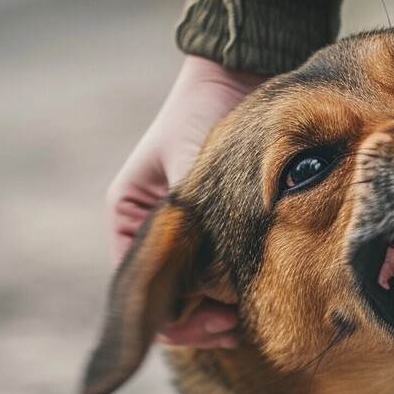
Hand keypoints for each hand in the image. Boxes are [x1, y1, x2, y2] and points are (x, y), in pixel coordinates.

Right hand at [107, 55, 262, 348]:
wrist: (240, 68)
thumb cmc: (205, 112)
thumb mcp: (191, 167)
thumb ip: (193, 220)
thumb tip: (205, 280)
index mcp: (130, 219)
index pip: (143, 294)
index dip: (181, 322)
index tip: (222, 322)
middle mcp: (155, 231)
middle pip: (171, 298)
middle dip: (203, 318)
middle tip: (242, 324)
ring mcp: (189, 228)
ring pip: (199, 288)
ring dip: (223, 304)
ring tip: (253, 309)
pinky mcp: (222, 222)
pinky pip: (224, 267)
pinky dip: (237, 282)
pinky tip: (263, 285)